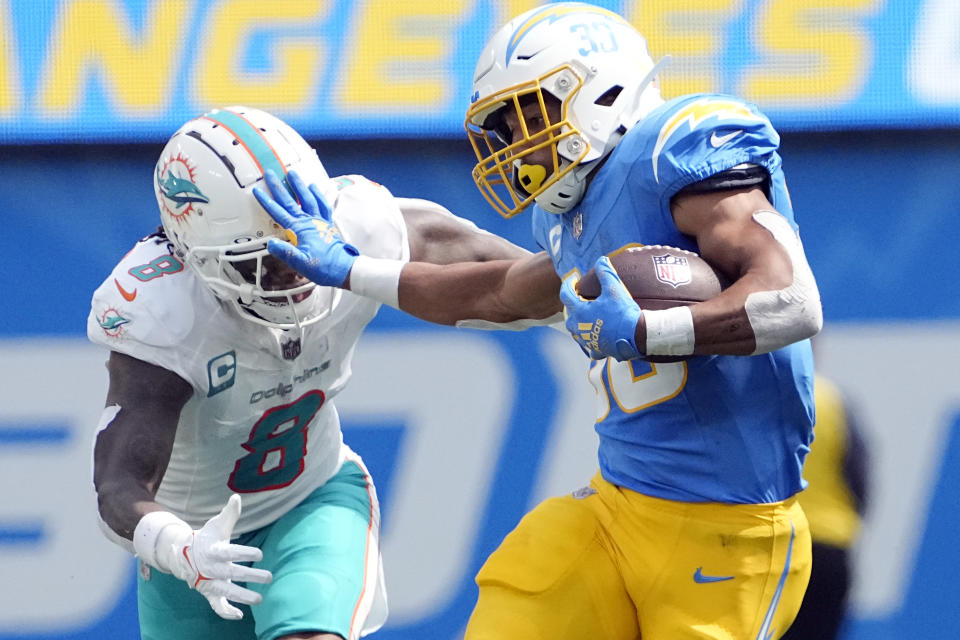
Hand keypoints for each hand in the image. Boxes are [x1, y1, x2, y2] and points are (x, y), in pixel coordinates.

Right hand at [157, 495, 271, 619]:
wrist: (185, 556)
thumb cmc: (207, 538)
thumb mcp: (217, 525)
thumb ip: (229, 514)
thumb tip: (236, 497)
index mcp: (215, 551)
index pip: (231, 552)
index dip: (245, 552)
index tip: (260, 553)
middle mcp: (213, 568)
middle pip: (233, 573)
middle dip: (251, 575)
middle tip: (269, 577)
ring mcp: (211, 582)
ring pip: (227, 592)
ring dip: (243, 596)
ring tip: (260, 599)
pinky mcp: (209, 593)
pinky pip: (216, 605)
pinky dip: (226, 612)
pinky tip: (239, 616)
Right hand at [253, 169, 358, 286]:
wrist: (345, 268)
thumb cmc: (323, 267)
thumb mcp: (301, 263)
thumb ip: (286, 252)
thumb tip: (270, 243)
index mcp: (299, 229)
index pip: (279, 212)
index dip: (267, 201)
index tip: (257, 190)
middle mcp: (309, 221)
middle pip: (291, 200)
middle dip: (279, 186)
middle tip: (270, 173)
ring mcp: (319, 220)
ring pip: (307, 198)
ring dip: (299, 185)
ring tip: (292, 173)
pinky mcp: (327, 223)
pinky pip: (322, 204)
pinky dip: (318, 195)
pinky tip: (314, 187)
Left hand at [560, 256, 642, 360]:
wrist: (636, 335)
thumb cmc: (623, 312)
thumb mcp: (614, 288)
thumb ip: (605, 272)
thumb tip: (601, 259)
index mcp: (579, 312)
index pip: (565, 294)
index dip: (568, 284)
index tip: (573, 279)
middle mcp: (578, 328)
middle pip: (569, 313)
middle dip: (574, 304)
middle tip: (581, 297)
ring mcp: (586, 340)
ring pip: (577, 330)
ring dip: (580, 322)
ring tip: (589, 315)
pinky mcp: (596, 349)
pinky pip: (589, 345)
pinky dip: (591, 340)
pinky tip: (597, 336)